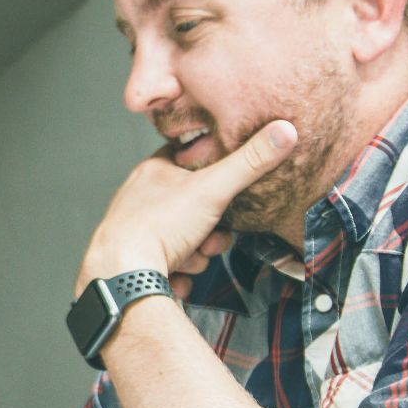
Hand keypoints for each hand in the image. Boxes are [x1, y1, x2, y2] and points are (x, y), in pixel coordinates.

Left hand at [77, 119, 296, 291]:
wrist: (123, 275)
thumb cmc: (159, 226)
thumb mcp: (213, 188)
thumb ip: (250, 162)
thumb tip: (284, 131)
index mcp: (154, 172)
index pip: (191, 161)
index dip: (214, 178)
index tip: (225, 193)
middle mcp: (140, 199)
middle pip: (193, 209)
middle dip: (210, 230)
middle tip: (210, 238)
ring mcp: (135, 231)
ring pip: (184, 240)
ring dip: (195, 255)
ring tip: (187, 258)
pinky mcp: (134, 262)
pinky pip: (168, 267)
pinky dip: (177, 275)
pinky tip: (174, 277)